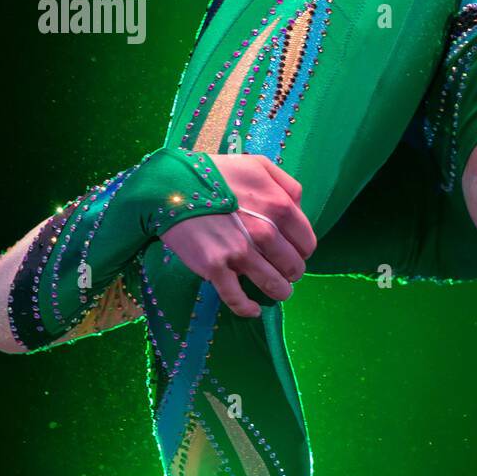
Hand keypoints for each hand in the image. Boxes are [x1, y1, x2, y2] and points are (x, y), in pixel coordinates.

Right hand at [159, 154, 316, 316]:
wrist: (170, 184)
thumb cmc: (215, 172)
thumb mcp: (258, 165)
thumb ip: (286, 184)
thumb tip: (299, 207)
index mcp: (279, 206)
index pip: (306, 242)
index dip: (301, 250)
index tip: (293, 251)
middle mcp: (265, 231)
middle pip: (293, 266)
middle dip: (292, 271)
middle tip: (284, 270)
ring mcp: (240, 252)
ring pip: (274, 285)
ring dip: (280, 291)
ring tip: (278, 291)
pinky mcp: (215, 267)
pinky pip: (237, 298)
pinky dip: (248, 308)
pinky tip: (254, 310)